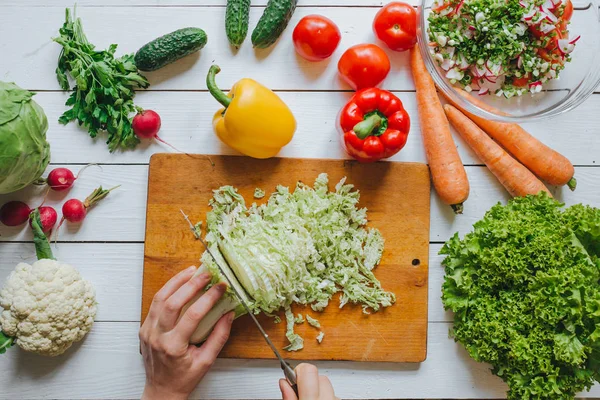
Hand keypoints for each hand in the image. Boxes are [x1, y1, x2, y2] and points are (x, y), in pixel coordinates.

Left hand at [140, 266, 233, 399]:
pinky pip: (154, 304)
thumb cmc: (184, 378)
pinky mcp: (144, 328)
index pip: (193, 315)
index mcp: (174, 347)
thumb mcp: (206, 361)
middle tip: (206, 274)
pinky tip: (179, 283)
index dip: (208, 298)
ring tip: (191, 271)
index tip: (221, 287)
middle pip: (172, 302)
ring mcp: (147, 331)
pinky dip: (167, 290)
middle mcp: (157, 337)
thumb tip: (229, 314)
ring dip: (176, 282)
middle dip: (191, 284)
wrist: (161, 390)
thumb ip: (219, 337)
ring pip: (159, 299)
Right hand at [279, 363, 338, 399]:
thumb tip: (284, 382)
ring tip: (310, 399)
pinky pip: (332, 391)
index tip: (293, 378)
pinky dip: (325, 395)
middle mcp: (328, 398)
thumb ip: (289, 398)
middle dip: (307, 381)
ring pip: (325, 383)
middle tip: (300, 393)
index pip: (307, 370)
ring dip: (317, 389)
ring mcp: (336, 398)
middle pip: (316, 374)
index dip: (298, 371)